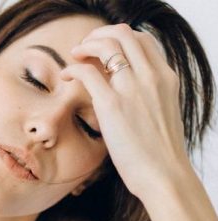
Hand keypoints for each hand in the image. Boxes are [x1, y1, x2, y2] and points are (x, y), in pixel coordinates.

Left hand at [60, 23, 188, 198]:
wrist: (164, 176)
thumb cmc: (161, 152)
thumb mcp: (162, 113)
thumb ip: (149, 95)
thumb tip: (130, 91)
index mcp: (165, 78)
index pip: (142, 40)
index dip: (119, 39)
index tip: (103, 49)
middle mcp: (151, 76)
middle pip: (123, 34)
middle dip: (99, 35)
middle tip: (84, 48)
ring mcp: (132, 88)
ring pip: (106, 45)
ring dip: (85, 45)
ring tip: (75, 56)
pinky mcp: (112, 104)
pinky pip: (87, 72)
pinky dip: (72, 68)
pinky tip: (65, 76)